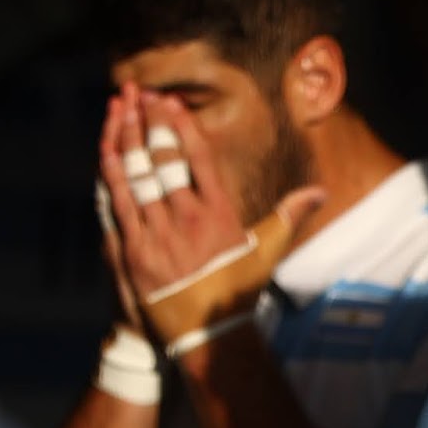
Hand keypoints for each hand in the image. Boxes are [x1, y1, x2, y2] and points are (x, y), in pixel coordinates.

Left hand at [97, 84, 322, 343]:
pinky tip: (106, 152)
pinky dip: (111, 175)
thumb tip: (322, 191)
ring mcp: (158, 236)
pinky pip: (118, 205)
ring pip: (137, 177)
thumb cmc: (239, 289)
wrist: (208, 332)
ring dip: (125, 140)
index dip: (181, 127)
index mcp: (219, 214)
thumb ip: (290, 214)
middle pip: (164, 162)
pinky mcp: (134, 252)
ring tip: (119, 112)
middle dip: (150, 124)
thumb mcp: (268, 249)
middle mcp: (188, 220)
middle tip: (140, 95)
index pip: (197, 160)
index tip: (169, 102)